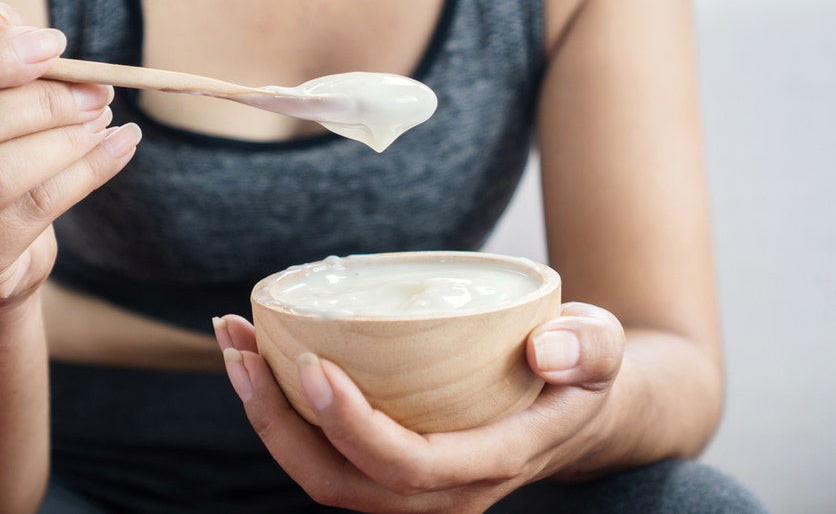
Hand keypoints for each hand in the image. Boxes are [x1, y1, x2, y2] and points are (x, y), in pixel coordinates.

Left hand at [213, 302, 624, 512]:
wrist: (574, 407)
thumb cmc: (579, 370)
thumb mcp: (603, 349)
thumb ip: (588, 346)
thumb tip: (546, 351)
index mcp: (493, 461)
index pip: (409, 465)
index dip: (353, 425)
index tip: (313, 363)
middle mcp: (444, 491)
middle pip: (342, 484)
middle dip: (279, 421)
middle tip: (242, 347)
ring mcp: (411, 486)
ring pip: (321, 476)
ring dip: (265, 416)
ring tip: (233, 345)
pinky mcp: (388, 465)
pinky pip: (322, 455)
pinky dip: (280, 411)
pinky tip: (256, 355)